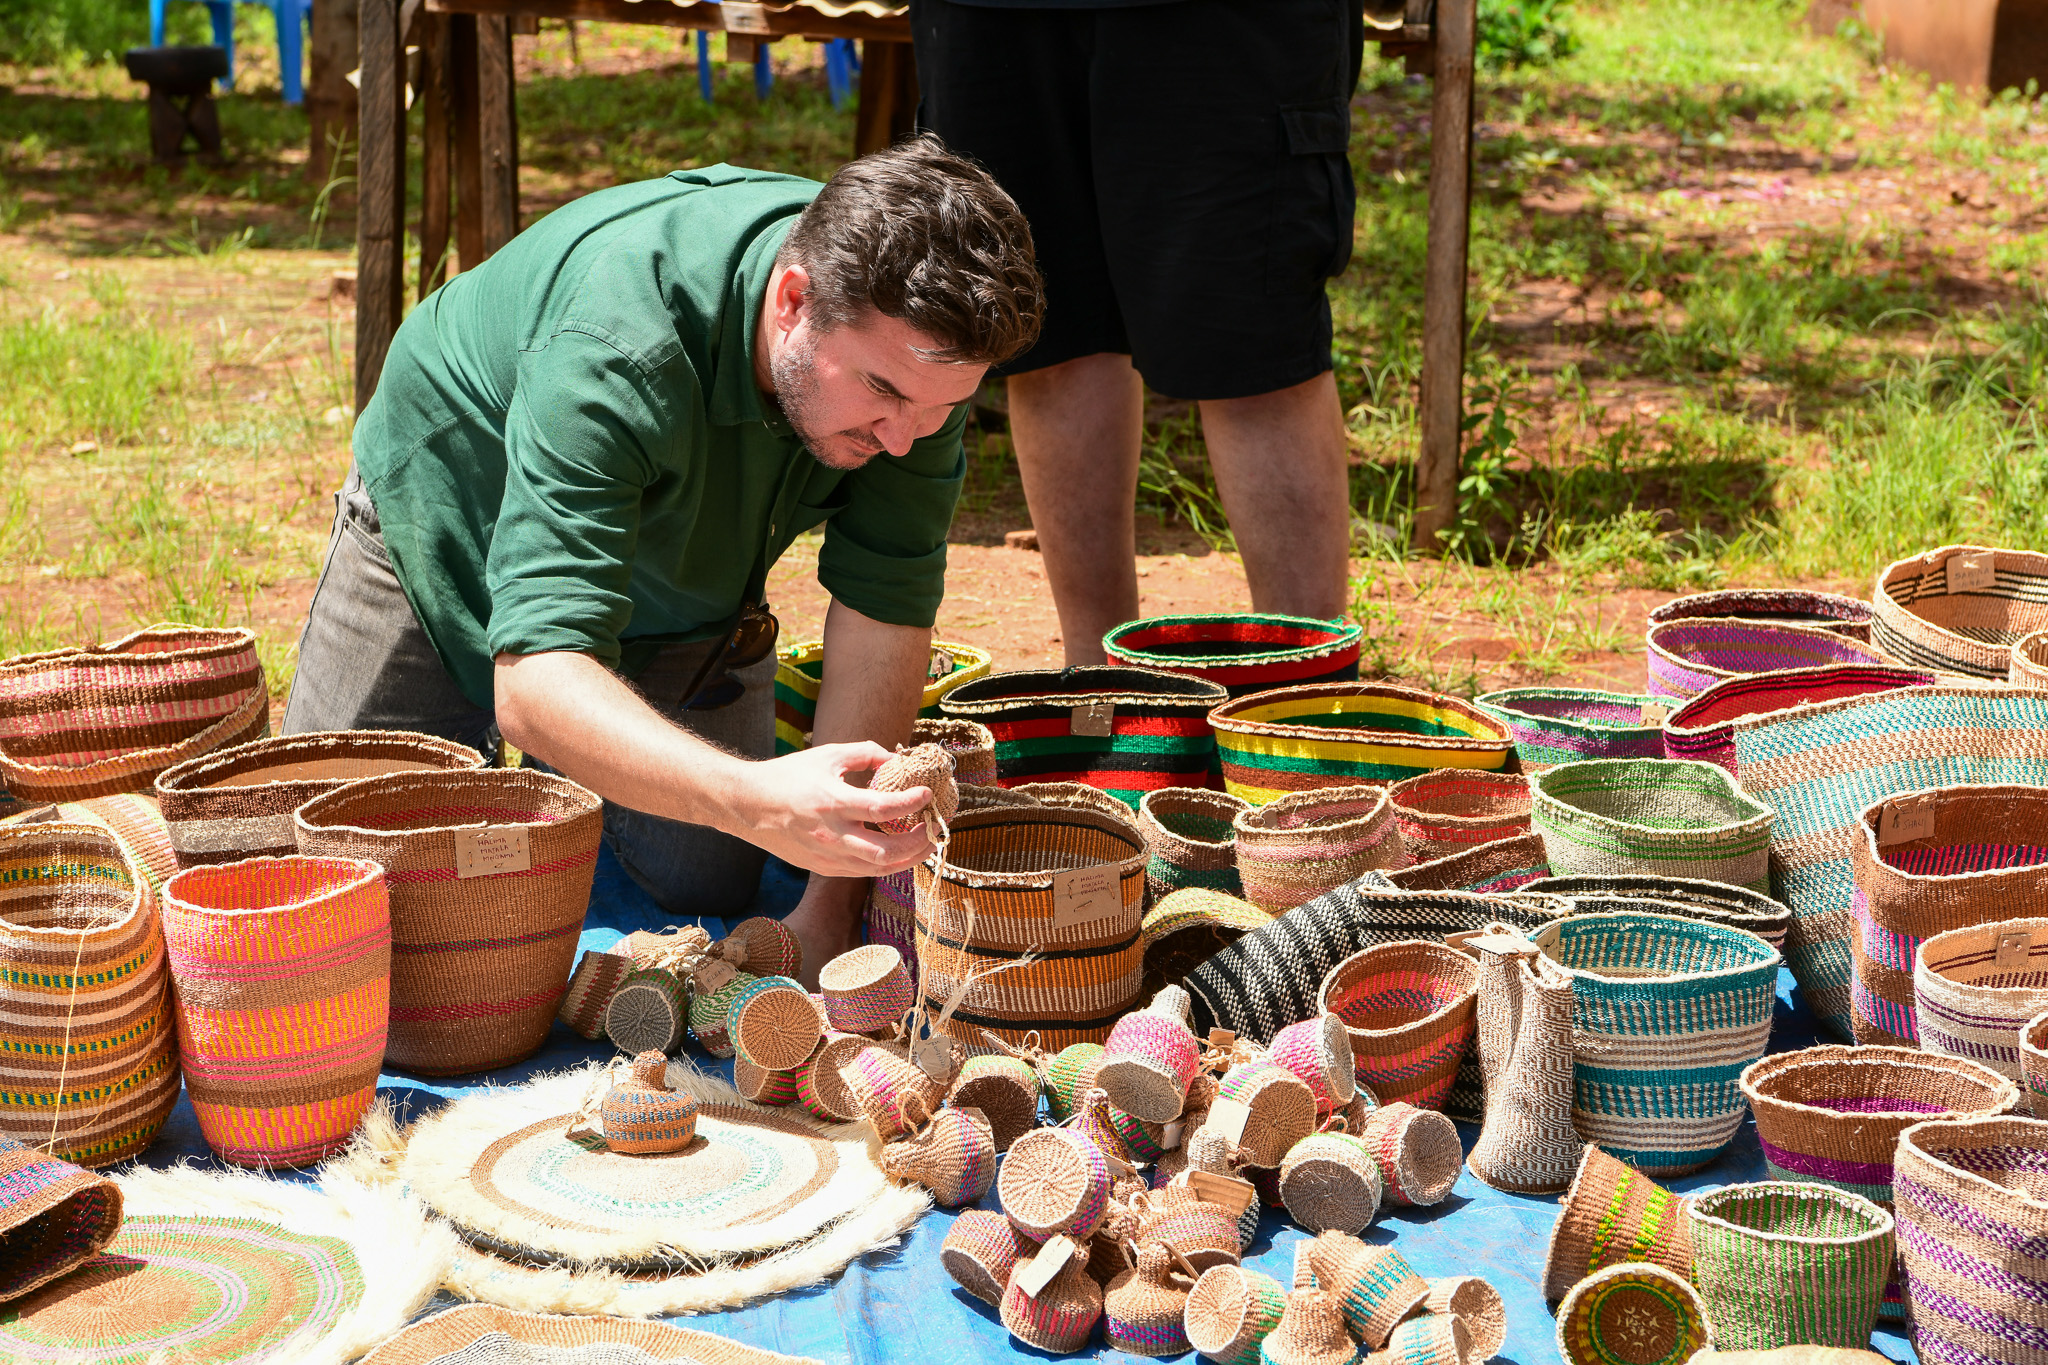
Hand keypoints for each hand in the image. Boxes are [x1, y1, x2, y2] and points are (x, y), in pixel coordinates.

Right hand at [718, 741, 934, 877]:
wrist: (747, 805)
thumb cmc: (788, 776)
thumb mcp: (827, 755)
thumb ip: (865, 753)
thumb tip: (897, 759)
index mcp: (832, 802)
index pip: (883, 808)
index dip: (912, 802)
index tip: (928, 793)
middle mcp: (831, 834)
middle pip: (887, 852)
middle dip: (919, 843)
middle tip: (935, 828)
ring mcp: (826, 856)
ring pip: (878, 869)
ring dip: (907, 858)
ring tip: (924, 843)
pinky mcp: (822, 868)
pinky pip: (862, 871)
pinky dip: (885, 863)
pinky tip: (897, 850)